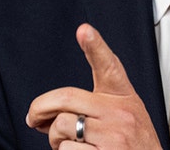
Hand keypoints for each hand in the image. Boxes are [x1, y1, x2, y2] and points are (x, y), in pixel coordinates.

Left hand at [26, 23, 162, 148]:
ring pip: (61, 126)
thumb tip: (46, 114)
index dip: (96, 47)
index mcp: (124, 98)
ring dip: (55, 140)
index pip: (109, 67)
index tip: (84, 30)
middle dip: (40, 108)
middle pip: (66, 98)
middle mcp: (120, 114)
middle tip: (33, 118)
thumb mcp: (125, 117)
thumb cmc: (135, 146)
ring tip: (69, 145)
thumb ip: (91, 108)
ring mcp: (113, 136)